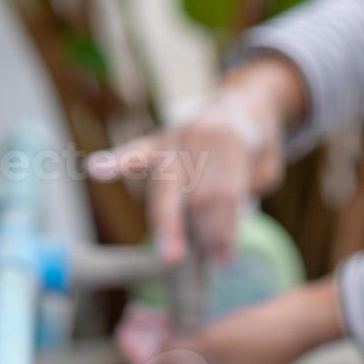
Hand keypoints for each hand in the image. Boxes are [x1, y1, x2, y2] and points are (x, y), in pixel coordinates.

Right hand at [87, 56, 306, 263]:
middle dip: (202, 233)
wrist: (240, 103)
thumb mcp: (267, 167)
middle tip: (208, 260)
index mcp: (232, 140)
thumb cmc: (254, 147)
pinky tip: (96, 168)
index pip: (226, 195)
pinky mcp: (156, 141)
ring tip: (170, 255)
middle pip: (196, 195)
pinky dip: (115, 161)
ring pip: (167, 188)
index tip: (225, 259)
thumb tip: (223, 225)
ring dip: (168, 225)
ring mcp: (175, 138)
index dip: (225, 230)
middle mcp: (200, 136)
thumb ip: (250, 192)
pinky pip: (135, 153)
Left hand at [135, 279, 344, 363]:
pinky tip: (171, 318)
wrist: (308, 319)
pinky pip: (206, 349)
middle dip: (151, 348)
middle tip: (131, 325)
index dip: (142, 362)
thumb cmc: (265, 332)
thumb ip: (179, 351)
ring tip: (146, 317)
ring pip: (190, 358)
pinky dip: (187, 336)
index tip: (125, 339)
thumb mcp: (214, 340)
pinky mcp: (244, 353)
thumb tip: (152, 358)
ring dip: (166, 339)